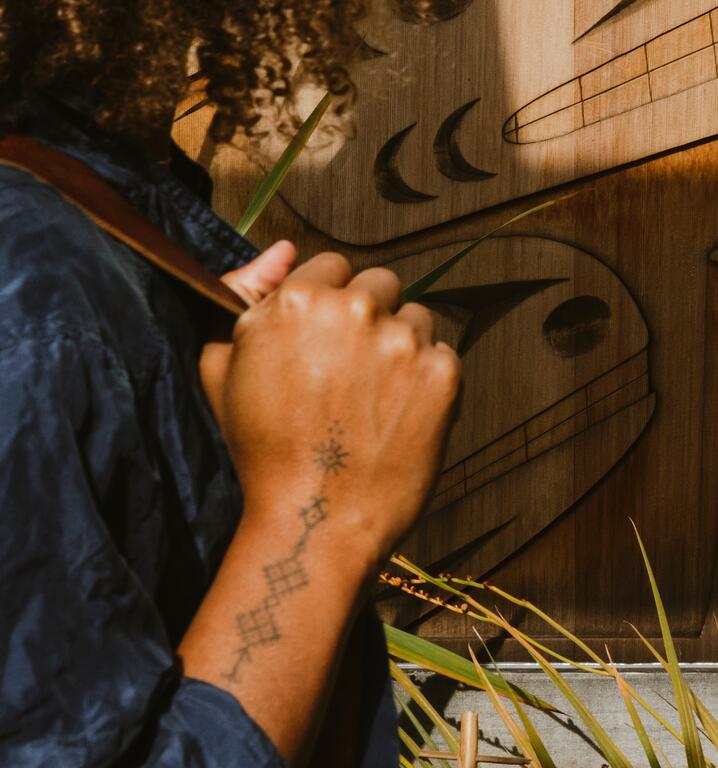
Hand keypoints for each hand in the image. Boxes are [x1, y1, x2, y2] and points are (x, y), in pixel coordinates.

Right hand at [199, 252, 458, 564]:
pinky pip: (442, 353)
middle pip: (380, 284)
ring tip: (373, 399)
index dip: (328, 303)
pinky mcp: (444, 371)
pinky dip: (426, 378)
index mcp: (297, 300)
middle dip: (368, 317)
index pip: (331, 268)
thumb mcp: (223, 370)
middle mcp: (354, 309)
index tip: (323, 338)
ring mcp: (403, 339)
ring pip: (415, 317)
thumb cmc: (262, 450)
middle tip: (350, 371)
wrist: (315, 518)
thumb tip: (281, 249)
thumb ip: (246, 298)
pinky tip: (399, 415)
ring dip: (400, 345)